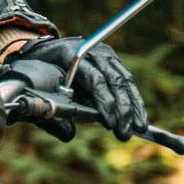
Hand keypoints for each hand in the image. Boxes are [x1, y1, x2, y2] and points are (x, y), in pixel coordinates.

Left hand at [15, 34, 147, 140]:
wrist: (47, 48)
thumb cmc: (43, 71)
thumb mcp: (43, 86)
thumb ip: (56, 107)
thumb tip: (69, 134)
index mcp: (73, 56)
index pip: (95, 81)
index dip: (105, 103)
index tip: (111, 124)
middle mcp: (93, 52)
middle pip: (114, 81)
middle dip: (123, 109)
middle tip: (125, 132)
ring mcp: (105, 54)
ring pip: (125, 80)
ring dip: (134, 106)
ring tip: (140, 128)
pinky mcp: (113, 60)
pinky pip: (127, 80)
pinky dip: (134, 99)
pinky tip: (139, 117)